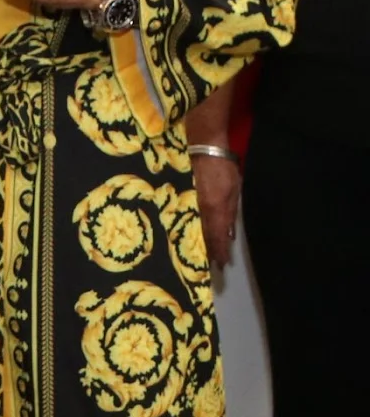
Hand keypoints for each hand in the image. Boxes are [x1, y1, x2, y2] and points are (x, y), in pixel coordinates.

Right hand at [192, 152, 240, 269]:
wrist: (202, 150)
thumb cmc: (223, 168)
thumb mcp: (233, 191)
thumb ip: (231, 214)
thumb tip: (229, 235)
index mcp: (215, 209)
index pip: (217, 236)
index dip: (219, 251)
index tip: (221, 265)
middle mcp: (200, 211)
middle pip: (204, 237)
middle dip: (209, 252)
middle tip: (212, 267)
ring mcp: (189, 205)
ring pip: (194, 230)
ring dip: (200, 244)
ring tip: (203, 257)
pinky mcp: (183, 200)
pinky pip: (188, 219)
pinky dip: (191, 230)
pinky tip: (191, 237)